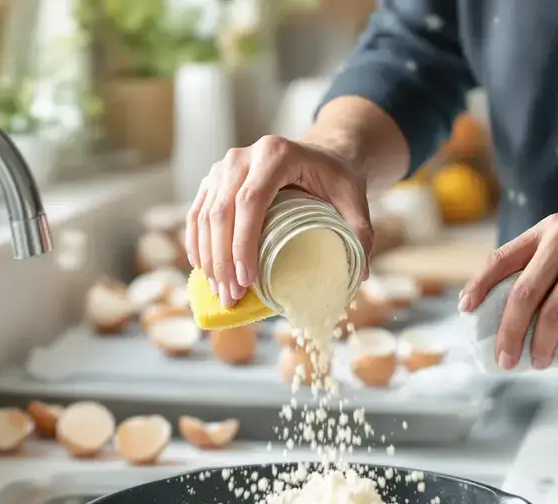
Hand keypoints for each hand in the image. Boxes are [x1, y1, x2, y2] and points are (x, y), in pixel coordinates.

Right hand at [185, 135, 372, 305]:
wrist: (321, 152)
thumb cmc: (336, 176)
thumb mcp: (354, 197)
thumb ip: (360, 230)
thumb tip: (359, 274)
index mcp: (276, 154)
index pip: (250, 201)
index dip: (243, 243)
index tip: (247, 280)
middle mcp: (243, 156)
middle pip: (221, 211)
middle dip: (223, 259)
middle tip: (231, 296)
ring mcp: (223, 166)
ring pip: (205, 214)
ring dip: (208, 257)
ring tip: (220, 292)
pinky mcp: (213, 179)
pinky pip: (197, 213)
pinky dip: (197, 243)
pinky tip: (203, 270)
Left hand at [459, 205, 557, 368]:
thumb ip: (534, 261)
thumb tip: (493, 309)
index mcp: (552, 231)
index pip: (503, 260)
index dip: (480, 287)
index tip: (466, 312)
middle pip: (530, 301)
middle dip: (515, 337)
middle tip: (510, 361)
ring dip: (556, 351)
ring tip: (552, 361)